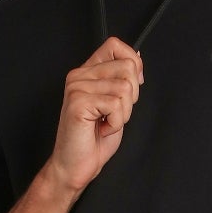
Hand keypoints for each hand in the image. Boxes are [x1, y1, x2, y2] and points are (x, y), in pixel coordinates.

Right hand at [49, 35, 143, 192]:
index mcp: (87, 73)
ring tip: (107, 123)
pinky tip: (102, 129)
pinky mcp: (79, 102)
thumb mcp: (115, 105)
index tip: (133, 86)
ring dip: (123, 113)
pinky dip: (115, 123)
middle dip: (132, 96)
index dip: (132, 63)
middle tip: (115, 114)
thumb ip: (122, 80)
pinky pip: (116, 105)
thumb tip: (136, 59)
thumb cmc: (93, 140)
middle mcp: (80, 76)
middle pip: (127, 67)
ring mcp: (77, 88)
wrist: (75, 166)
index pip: (115, 45)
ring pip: (124, 88)